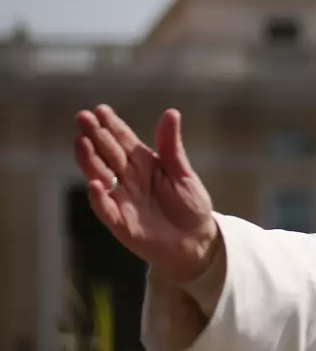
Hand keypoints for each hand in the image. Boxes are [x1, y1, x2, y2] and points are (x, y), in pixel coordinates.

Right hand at [74, 105, 218, 283]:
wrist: (197, 241)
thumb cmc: (190, 205)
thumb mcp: (183, 173)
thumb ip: (172, 146)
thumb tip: (171, 112)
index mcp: (143, 163)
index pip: (123, 140)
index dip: (112, 125)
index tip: (100, 109)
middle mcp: (127, 178)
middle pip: (107, 154)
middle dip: (95, 136)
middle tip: (83, 117)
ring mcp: (121, 199)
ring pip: (100, 176)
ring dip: (89, 160)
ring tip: (82, 142)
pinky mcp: (120, 222)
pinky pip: (105, 209)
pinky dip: (99, 197)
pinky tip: (95, 183)